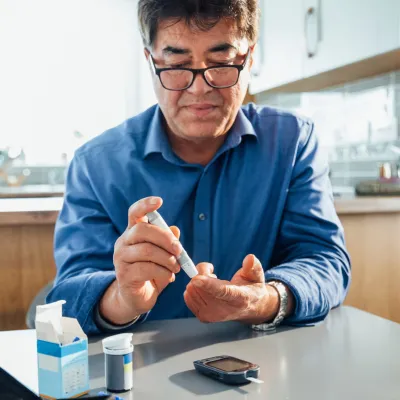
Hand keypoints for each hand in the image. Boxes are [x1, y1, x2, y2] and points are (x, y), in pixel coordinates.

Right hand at [100, 196, 181, 324]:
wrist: (136, 297)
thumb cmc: (151, 271)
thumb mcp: (163, 255)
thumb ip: (168, 242)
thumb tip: (175, 230)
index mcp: (132, 232)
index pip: (134, 213)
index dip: (145, 205)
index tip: (159, 201)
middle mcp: (123, 242)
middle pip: (142, 230)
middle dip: (165, 238)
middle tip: (179, 250)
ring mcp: (121, 259)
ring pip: (146, 251)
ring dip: (167, 259)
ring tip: (177, 267)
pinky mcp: (124, 275)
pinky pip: (146, 269)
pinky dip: (163, 272)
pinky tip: (170, 277)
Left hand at [184, 255, 280, 323]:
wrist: (250, 308)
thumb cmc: (251, 288)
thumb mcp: (256, 276)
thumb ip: (253, 267)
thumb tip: (249, 258)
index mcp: (240, 298)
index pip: (222, 291)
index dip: (208, 284)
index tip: (196, 278)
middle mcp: (225, 310)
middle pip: (201, 289)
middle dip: (203, 274)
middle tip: (213, 273)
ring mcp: (212, 316)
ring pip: (192, 291)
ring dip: (198, 281)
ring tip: (212, 282)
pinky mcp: (203, 317)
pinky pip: (188, 296)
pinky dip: (193, 288)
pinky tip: (205, 289)